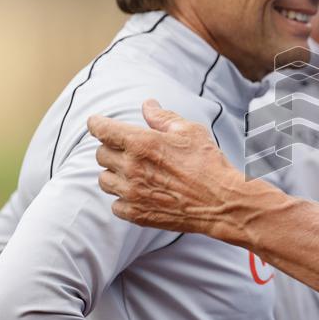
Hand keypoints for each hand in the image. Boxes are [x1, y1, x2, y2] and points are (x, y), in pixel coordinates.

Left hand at [88, 99, 286, 243]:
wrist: (221, 202)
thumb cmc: (208, 163)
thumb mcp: (189, 131)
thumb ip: (163, 118)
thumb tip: (148, 105)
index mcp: (141, 143)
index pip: (101, 129)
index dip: (97, 124)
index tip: (98, 124)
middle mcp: (131, 167)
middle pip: (100, 154)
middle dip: (112, 149)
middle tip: (130, 150)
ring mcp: (132, 193)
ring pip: (104, 180)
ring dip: (115, 173)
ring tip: (135, 173)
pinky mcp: (136, 214)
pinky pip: (115, 204)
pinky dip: (123, 198)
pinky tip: (141, 193)